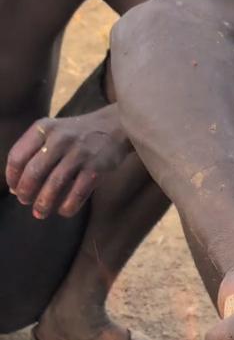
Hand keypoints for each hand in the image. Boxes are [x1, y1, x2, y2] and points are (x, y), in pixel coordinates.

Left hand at [6, 111, 130, 217]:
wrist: (114, 127)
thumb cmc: (79, 134)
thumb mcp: (54, 131)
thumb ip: (36, 151)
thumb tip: (17, 185)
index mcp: (43, 128)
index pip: (18, 155)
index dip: (12, 176)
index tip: (13, 189)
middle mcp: (58, 139)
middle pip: (34, 171)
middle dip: (26, 191)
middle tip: (25, 202)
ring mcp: (78, 153)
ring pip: (55, 184)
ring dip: (44, 203)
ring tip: (40, 213)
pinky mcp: (95, 167)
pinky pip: (78, 192)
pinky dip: (68, 205)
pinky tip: (64, 212)